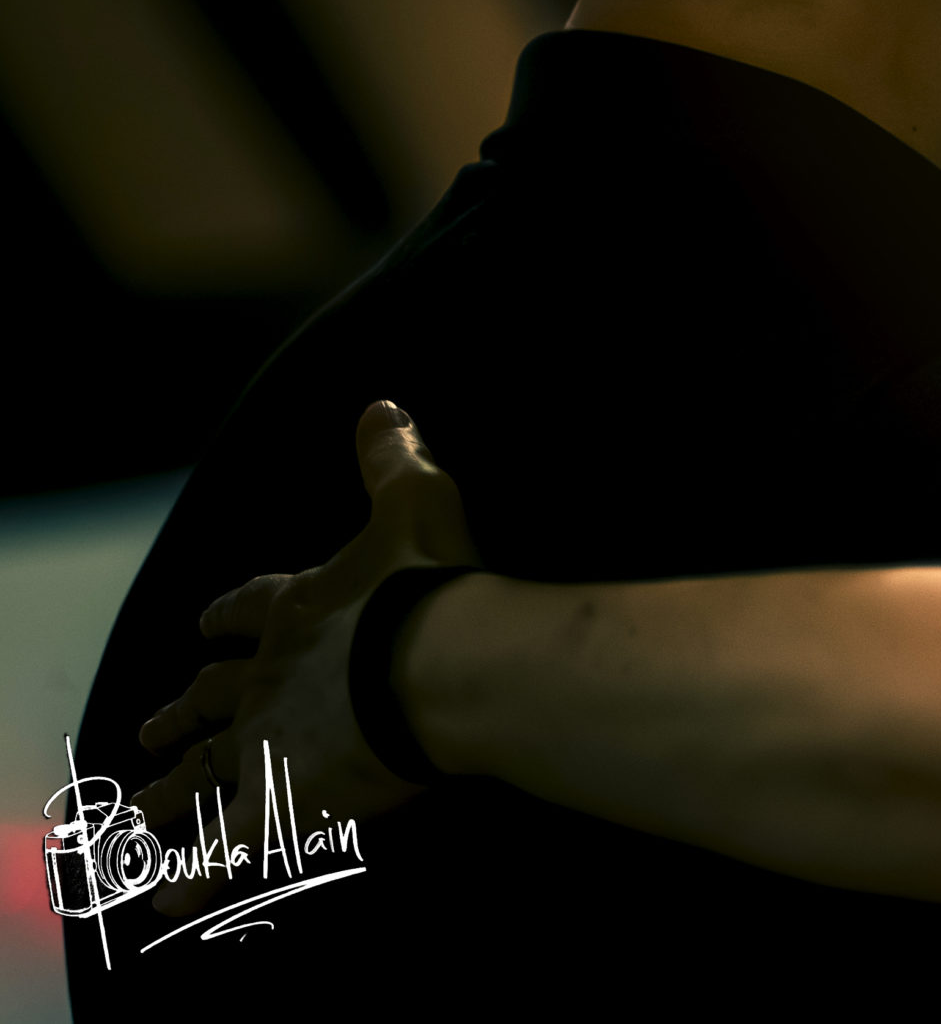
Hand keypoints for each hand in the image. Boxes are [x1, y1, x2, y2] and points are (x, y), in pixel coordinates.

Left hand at [132, 402, 480, 917]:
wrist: (439, 663)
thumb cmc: (429, 584)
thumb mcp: (414, 501)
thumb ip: (390, 460)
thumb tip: (381, 407)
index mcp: (297, 611)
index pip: (247, 609)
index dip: (225, 617)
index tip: (201, 626)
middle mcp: (269, 678)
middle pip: (211, 697)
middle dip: (184, 711)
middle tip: (151, 727)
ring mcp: (270, 743)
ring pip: (206, 773)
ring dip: (171, 791)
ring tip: (138, 810)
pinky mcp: (281, 802)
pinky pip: (227, 849)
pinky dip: (193, 872)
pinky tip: (164, 895)